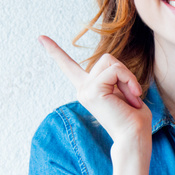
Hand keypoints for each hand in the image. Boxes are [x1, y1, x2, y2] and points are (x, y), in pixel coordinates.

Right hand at [38, 35, 152, 145]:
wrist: (134, 137)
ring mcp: (85, 90)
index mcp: (88, 89)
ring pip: (111, 61)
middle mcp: (82, 89)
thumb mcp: (123, 90)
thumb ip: (114, 77)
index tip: (40, 37)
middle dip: (124, 73)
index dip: (55, 51)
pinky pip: (116, 70)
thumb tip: (112, 69)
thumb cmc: (134, 118)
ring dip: (127, 77)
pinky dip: (129, 80)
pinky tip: (132, 97)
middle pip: (106, 58)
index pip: (69, 66)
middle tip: (132, 96)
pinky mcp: (93, 90)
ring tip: (131, 97)